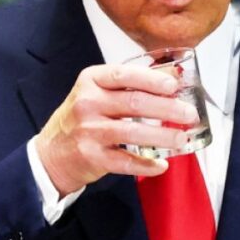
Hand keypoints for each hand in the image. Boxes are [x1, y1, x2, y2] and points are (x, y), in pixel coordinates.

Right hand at [34, 64, 198, 195]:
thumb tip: (171, 76)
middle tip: (189, 113)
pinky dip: (146, 164)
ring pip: (132, 133)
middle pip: (134, 103)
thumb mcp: (96, 91)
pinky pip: (125, 161)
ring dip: (162, 136)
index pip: (123, 75)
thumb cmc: (81, 117)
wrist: (50, 152)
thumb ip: (129, 84)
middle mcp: (88, 104)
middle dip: (167, 108)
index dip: (151, 79)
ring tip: (182, 137)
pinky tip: (161, 164)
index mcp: (91, 81)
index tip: (173, 85)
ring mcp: (89, 132)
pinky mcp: (92, 157)